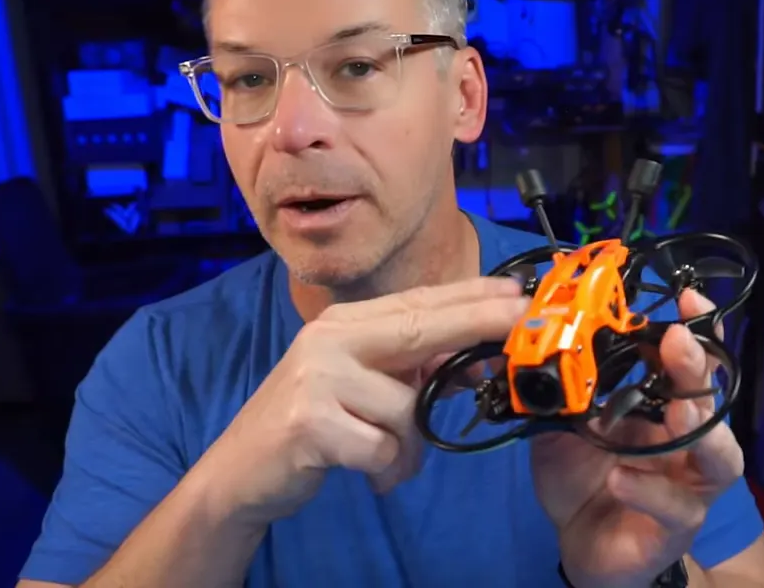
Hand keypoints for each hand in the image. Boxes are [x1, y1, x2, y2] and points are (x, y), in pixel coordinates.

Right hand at [203, 277, 527, 526]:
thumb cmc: (313, 425)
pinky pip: (382, 448)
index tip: (516, 291)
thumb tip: (478, 360)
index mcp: (345, 323)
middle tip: (522, 319)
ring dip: (407, 447)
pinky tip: (366, 471)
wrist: (241, 472)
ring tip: (384, 458)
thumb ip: (414, 371)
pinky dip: (385, 468)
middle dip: (477, 322)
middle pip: (420, 327)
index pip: (419, 302)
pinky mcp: (309, 422)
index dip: (471, 295)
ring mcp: (317, 378)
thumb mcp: (363, 388)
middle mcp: (329, 339)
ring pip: (406, 408)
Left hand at [531, 290, 744, 587]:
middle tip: (677, 340)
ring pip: (720, 455)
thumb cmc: (582, 479)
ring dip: (697, 427)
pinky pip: (676, 508)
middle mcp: (688, 442)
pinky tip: (620, 476)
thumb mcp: (562, 426)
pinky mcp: (676, 528)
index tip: (686, 296)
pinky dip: (650, 490)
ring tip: (677, 409)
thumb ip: (559, 390)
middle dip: (697, 367)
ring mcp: (689, 486)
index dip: (697, 329)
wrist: (580, 546)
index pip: (690, 363)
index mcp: (664, 409)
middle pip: (710, 399)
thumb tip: (533, 341)